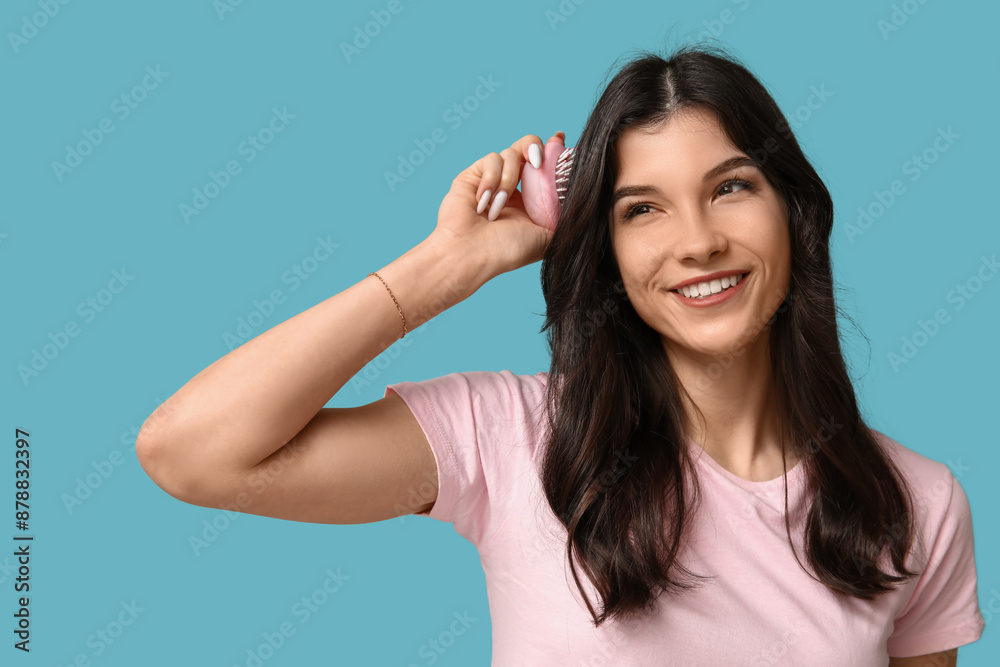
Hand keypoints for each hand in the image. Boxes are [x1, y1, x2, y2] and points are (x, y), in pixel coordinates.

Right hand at [430, 132, 564, 278]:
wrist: (471, 254)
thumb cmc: (507, 251)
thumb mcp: (547, 235)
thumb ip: (564, 215)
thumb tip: (583, 196)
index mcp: (530, 200)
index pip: (545, 166)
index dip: (554, 150)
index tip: (560, 140)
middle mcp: (512, 187)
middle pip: (528, 148)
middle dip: (536, 149)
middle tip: (538, 163)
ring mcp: (491, 179)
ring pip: (511, 153)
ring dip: (509, 179)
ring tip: (499, 206)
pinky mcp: (473, 175)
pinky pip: (491, 159)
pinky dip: (491, 178)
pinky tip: (484, 202)